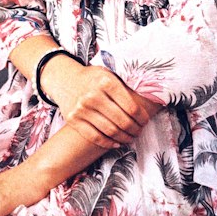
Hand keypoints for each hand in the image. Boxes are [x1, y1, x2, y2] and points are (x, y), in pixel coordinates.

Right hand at [41, 57, 156, 149]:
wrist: (64, 79)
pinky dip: (109, 143)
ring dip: (124, 138)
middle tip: (139, 131)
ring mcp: (81, 109)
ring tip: (130, 137)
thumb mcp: (109, 72)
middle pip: (122, 121)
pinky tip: (117, 143)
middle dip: (135, 129)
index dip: (142, 118)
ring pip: (110, 131)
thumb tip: (152, 96)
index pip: (131, 106)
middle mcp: (93, 95)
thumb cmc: (93, 77)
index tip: (145, 121)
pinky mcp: (73, 120)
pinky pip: (95, 137)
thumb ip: (125, 83)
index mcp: (106, 82)